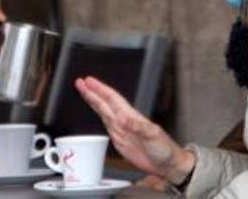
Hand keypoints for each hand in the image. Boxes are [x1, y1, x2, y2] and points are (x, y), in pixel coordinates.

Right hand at [75, 76, 194, 183]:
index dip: (100, 89)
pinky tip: (95, 111)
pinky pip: (105, 125)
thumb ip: (137, 126)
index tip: (89, 82)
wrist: (168, 165)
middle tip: (80, 82)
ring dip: (93, 101)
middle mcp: (124, 121)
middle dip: (92, 92)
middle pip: (104, 103)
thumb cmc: (165, 148)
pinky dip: (98, 116)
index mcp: (132, 116)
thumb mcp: (153, 135)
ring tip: (84, 91)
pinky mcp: (119, 141)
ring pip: (103, 111)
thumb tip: (122, 118)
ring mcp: (121, 130)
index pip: (112, 99)